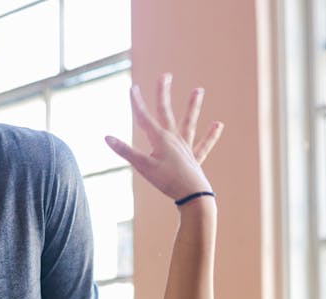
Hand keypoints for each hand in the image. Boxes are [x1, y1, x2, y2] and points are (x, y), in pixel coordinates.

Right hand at [105, 73, 223, 201]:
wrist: (192, 195)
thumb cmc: (167, 181)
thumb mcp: (143, 166)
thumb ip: (125, 151)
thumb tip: (107, 137)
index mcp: (160, 138)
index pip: (144, 117)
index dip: (136, 102)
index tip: (132, 87)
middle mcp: (174, 138)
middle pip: (166, 112)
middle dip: (163, 93)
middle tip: (165, 75)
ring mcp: (186, 147)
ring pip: (188, 122)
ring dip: (192, 106)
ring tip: (198, 90)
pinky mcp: (195, 158)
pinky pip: (204, 145)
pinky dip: (211, 135)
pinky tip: (219, 124)